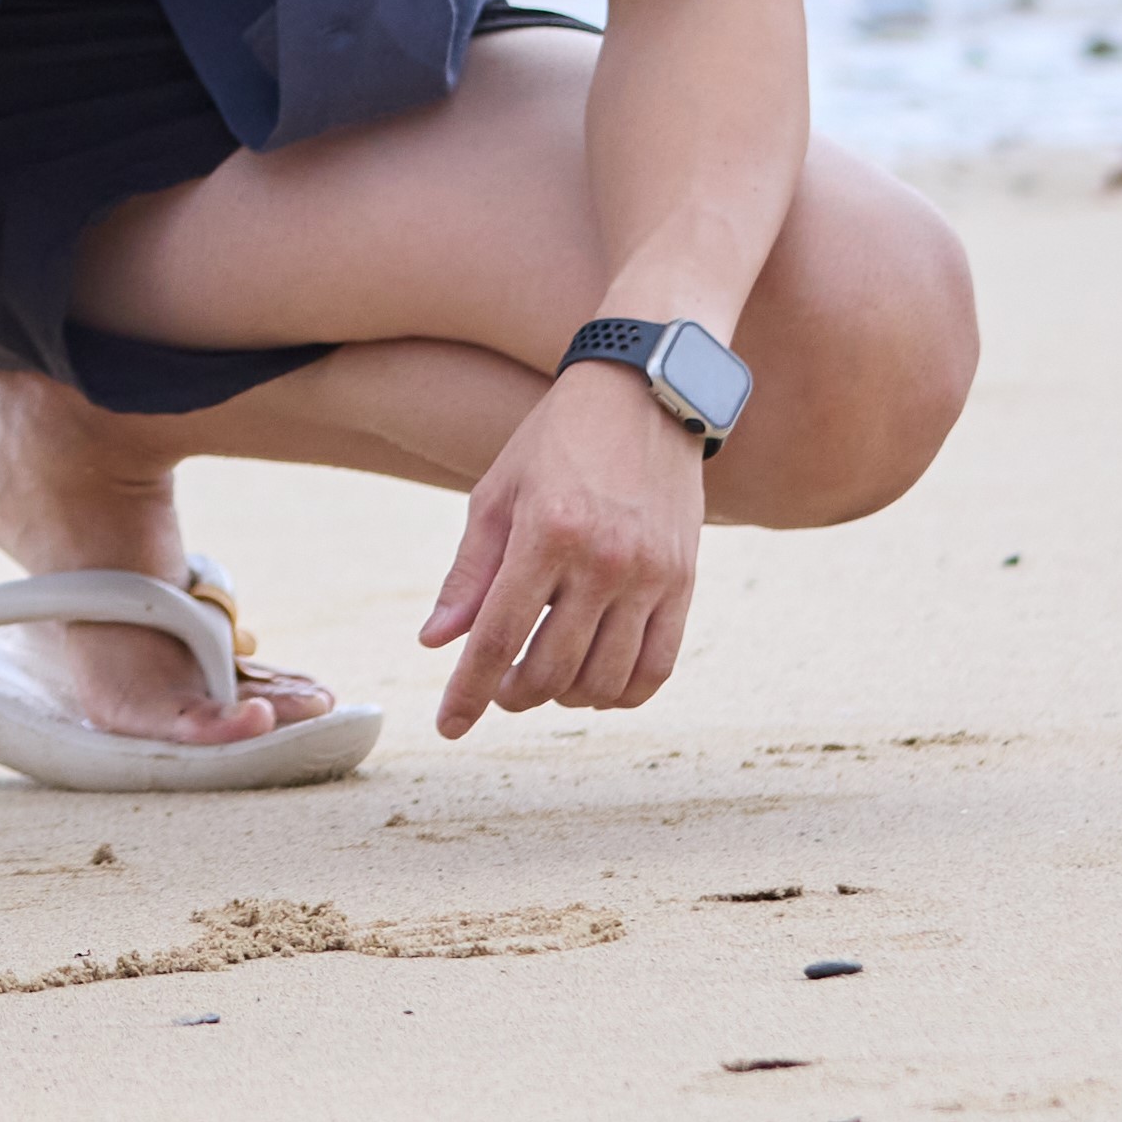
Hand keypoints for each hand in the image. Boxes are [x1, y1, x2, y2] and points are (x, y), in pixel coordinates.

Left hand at [417, 365, 707, 737]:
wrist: (646, 395)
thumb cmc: (557, 440)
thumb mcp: (497, 493)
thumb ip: (469, 573)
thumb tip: (437, 642)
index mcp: (546, 533)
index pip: (499, 637)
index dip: (469, 691)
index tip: (450, 726)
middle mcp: (603, 560)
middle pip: (550, 669)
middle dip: (512, 694)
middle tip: (498, 687)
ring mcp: (650, 575)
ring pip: (604, 680)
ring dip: (564, 697)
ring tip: (544, 680)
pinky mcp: (685, 582)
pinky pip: (657, 667)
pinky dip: (622, 692)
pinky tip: (596, 684)